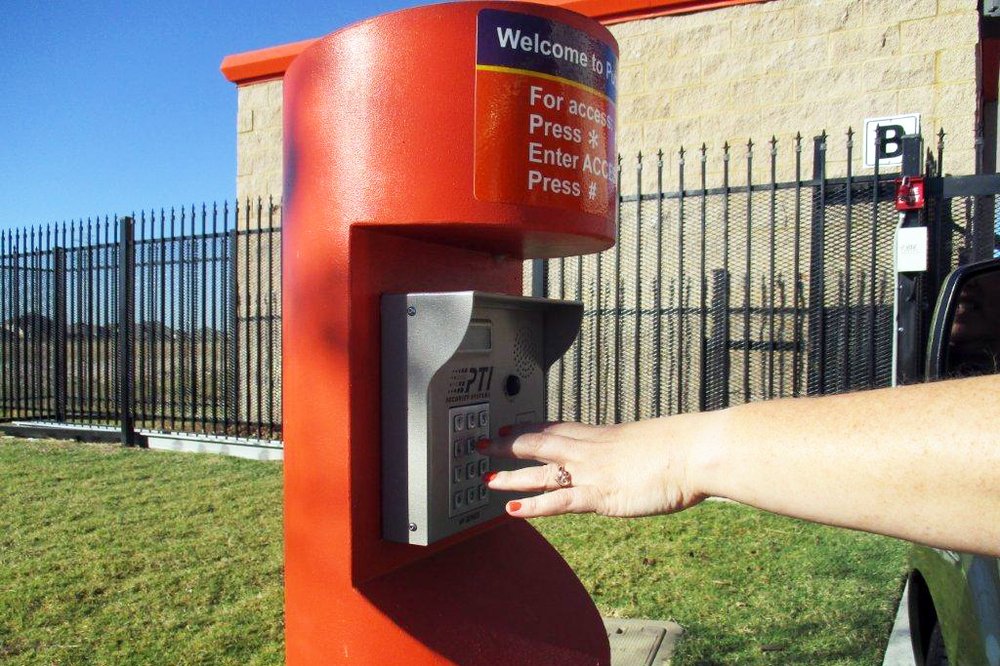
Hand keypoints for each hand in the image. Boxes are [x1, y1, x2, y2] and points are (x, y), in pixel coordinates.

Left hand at [479, 416, 709, 518]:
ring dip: (512, 475)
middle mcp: (592, 450)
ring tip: (486, 479)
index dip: (531, 429)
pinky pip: (558, 501)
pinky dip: (533, 506)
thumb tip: (643, 459)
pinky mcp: (600, 496)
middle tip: (481, 445)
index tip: (510, 428)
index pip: (559, 428)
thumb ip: (639, 453)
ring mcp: (593, 472)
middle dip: (508, 446)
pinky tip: (512, 510)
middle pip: (540, 443)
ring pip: (541, 470)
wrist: (695, 452)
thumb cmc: (685, 448)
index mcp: (604, 436)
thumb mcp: (654, 444)